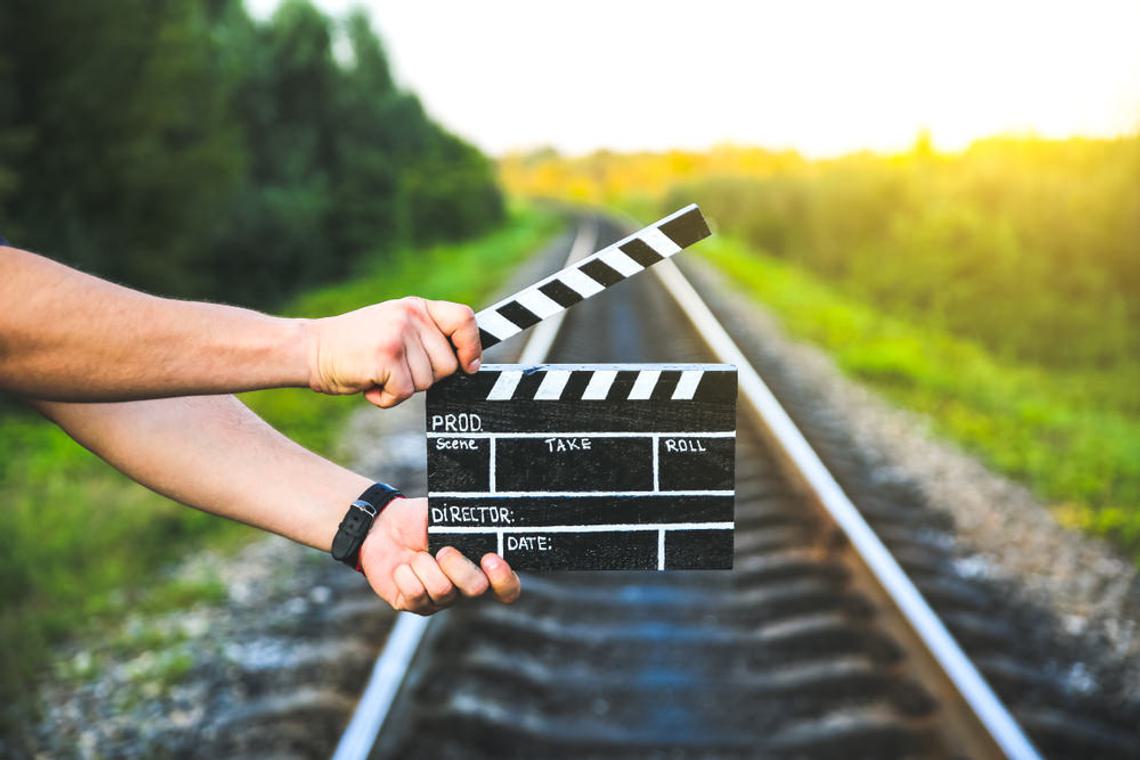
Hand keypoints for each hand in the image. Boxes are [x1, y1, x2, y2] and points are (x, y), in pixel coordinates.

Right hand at [304, 297, 481, 407]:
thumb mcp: (394, 327)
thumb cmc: (354, 347)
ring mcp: (399, 334)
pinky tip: (368, 383)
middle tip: (393, 368)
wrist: (309, 349)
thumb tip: (468, 362)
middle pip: (448, 365)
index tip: (470, 366)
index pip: (464, 319)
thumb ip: (426, 336)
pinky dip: (385, 399)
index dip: (472, 347)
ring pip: (427, 383)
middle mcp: (411, 316)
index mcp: (417, 307)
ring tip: (377, 372)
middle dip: (424, 378)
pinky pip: (404, 394)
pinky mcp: (387, 357)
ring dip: (402, 388)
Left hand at [358, 497, 520, 614]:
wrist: (382, 526)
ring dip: (426, 566)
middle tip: (442, 550)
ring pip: (444, 592)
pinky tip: (401, 568)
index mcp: (479, 566)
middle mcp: (463, 588)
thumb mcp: (446, 517)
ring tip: (416, 555)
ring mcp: (439, 599)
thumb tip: (481, 522)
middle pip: (476, 589)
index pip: (507, 588)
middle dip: (458, 566)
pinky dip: (405, 575)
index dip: (504, 579)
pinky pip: (416, 596)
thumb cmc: (420, 520)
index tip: (490, 559)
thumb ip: (466, 524)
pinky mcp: (413, 604)